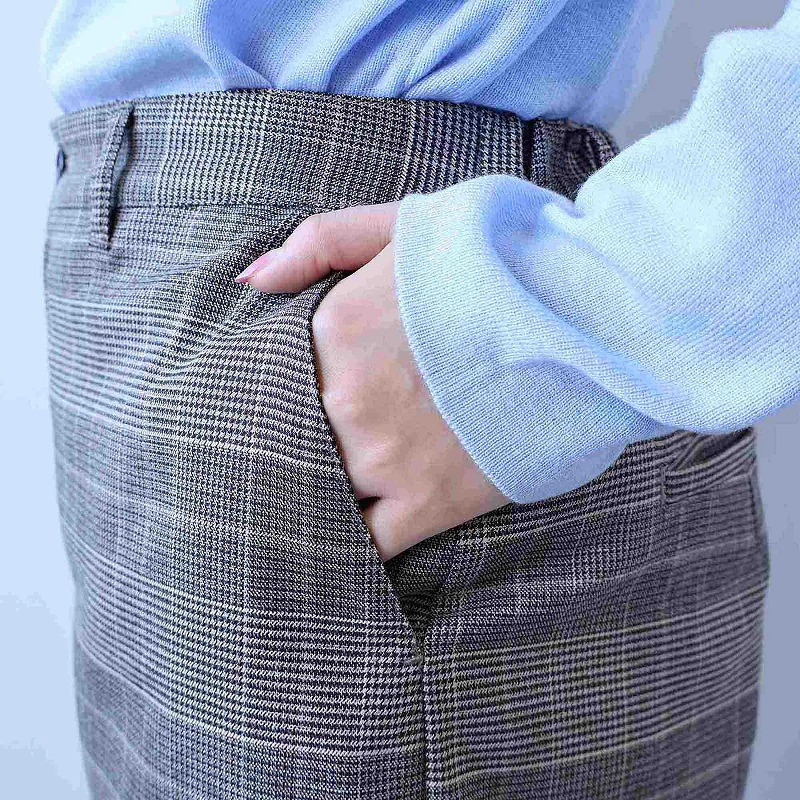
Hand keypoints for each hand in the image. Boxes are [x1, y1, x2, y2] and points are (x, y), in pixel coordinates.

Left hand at [235, 203, 507, 559]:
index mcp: (335, 330)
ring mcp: (385, 459)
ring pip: (317, 494)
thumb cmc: (500, 262)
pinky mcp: (430, 502)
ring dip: (311, 496)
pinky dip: (349, 545)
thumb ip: (318, 242)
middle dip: (286, 444)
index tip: (281, 399)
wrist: (591, 315)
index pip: (269, 376)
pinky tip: (342, 541)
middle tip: (295, 450)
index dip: (271, 390)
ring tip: (312, 497)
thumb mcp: (406, 224)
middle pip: (286, 439)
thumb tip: (250, 282)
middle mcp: (347, 400)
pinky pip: (366, 544)